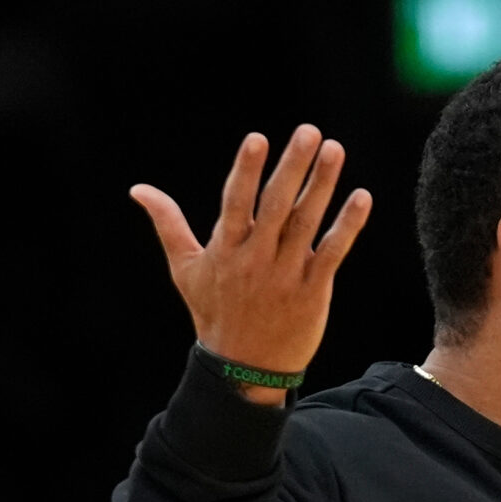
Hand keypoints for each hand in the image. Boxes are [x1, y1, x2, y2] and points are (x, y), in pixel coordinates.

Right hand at [132, 126, 373, 401]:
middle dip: (292, 166)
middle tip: (309, 131)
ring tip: (335, 149)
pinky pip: (332, 252)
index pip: (236, 202)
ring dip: (322, 185)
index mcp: (225, 249)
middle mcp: (255, 258)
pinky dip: (348, 226)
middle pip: (275, 205)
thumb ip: (168, 223)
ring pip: (306, 222)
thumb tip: (138, 189)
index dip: (246, 170)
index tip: (257, 138)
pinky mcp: (312, 291)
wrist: (242, 369)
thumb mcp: (185, 269)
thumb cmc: (214, 313)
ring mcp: (285, 274)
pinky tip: (362, 197)